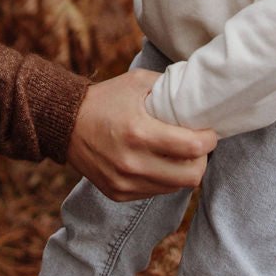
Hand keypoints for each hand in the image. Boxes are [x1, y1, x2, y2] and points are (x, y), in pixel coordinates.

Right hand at [67, 70, 215, 199]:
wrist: (65, 123)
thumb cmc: (105, 98)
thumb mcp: (137, 82)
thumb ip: (168, 87)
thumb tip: (197, 94)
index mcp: (138, 131)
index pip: (191, 147)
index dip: (209, 140)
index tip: (210, 132)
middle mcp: (132, 162)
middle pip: (190, 176)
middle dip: (201, 160)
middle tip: (198, 146)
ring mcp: (124, 182)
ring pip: (175, 188)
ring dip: (183, 171)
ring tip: (179, 153)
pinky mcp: (118, 193)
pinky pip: (155, 192)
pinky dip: (163, 179)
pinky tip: (158, 162)